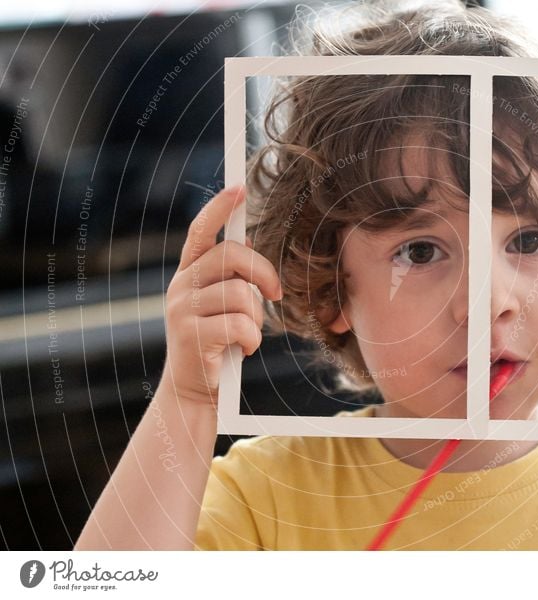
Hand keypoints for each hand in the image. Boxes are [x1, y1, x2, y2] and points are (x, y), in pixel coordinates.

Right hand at [161, 186, 281, 407]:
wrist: (195, 392)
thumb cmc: (217, 345)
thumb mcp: (221, 306)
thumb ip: (230, 277)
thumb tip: (250, 242)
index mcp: (189, 274)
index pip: (201, 232)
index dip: (219, 209)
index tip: (238, 188)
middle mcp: (181, 286)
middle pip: (232, 256)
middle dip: (263, 274)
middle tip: (274, 295)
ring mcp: (182, 310)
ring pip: (240, 295)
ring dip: (256, 319)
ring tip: (247, 334)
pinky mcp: (191, 335)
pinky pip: (240, 325)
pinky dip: (252, 339)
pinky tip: (243, 349)